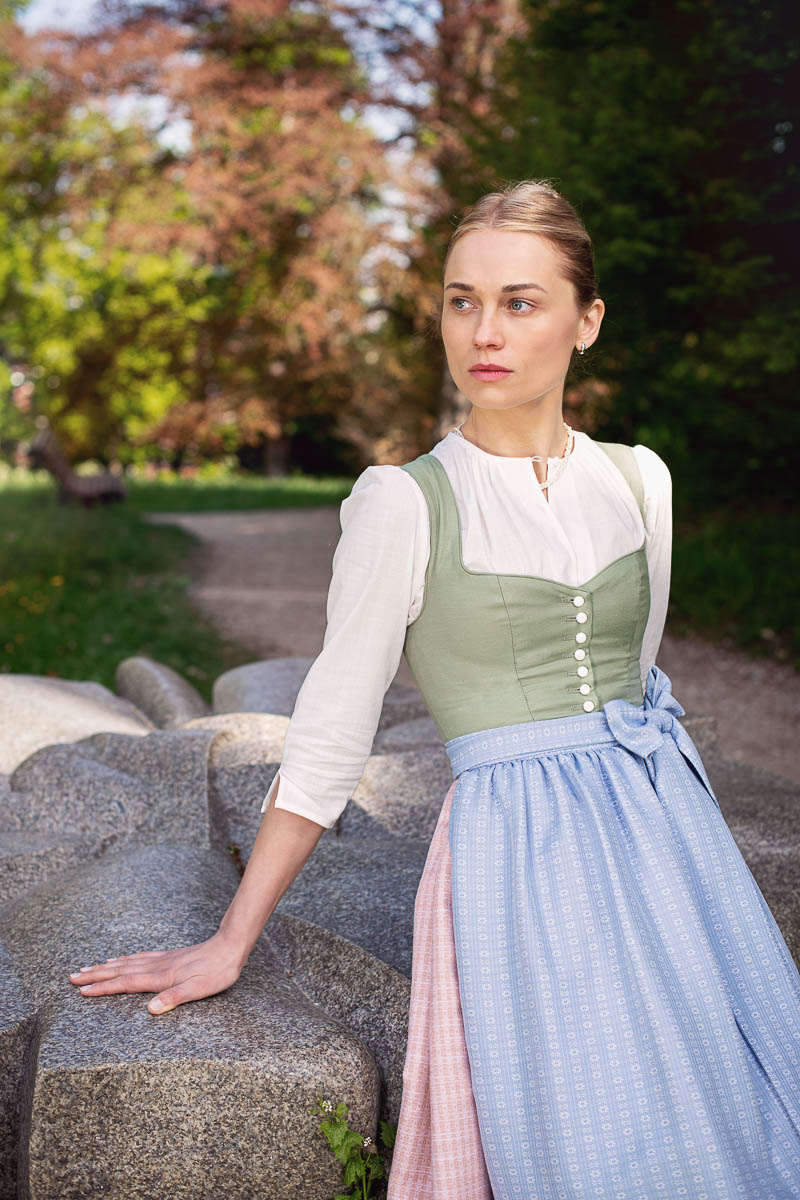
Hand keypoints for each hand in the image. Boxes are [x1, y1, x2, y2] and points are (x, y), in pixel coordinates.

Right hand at [67, 932, 245, 1014]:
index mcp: (161, 977)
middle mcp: (157, 966)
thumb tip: (150, 1010)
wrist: (231, 946)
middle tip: (72, 976)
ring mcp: (162, 960)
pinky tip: (119, 959)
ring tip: (88, 967)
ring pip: (127, 962)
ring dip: (105, 967)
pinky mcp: (169, 956)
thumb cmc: (218, 971)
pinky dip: (124, 959)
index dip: (103, 988)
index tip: (81, 990)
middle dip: (95, 975)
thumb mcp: (200, 989)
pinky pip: (139, 957)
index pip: (125, 983)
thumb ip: (175, 997)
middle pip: (120, 971)